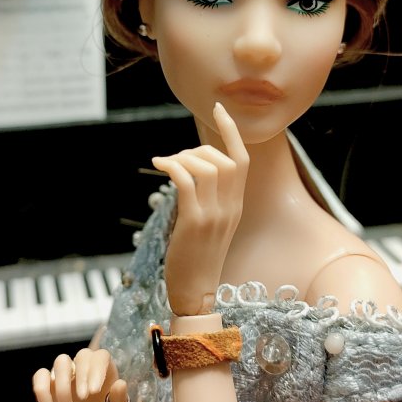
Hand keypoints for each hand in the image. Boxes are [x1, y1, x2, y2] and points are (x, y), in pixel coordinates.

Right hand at [33, 348, 128, 401]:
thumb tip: (120, 384)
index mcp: (106, 372)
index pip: (101, 356)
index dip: (97, 369)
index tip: (94, 391)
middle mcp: (86, 368)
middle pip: (82, 355)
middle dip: (82, 375)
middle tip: (83, 398)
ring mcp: (67, 374)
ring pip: (61, 362)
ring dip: (63, 387)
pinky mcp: (49, 385)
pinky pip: (40, 376)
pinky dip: (41, 391)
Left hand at [152, 102, 248, 315]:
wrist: (195, 292)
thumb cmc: (195, 259)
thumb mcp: (208, 225)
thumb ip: (206, 199)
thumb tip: (186, 174)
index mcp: (235, 206)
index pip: (242, 160)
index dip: (232, 132)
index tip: (219, 110)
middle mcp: (230, 208)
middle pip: (224, 159)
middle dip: (197, 148)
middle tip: (177, 158)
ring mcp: (214, 215)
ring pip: (206, 167)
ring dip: (183, 157)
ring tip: (166, 164)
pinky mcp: (194, 222)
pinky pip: (187, 182)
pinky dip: (172, 167)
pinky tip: (159, 165)